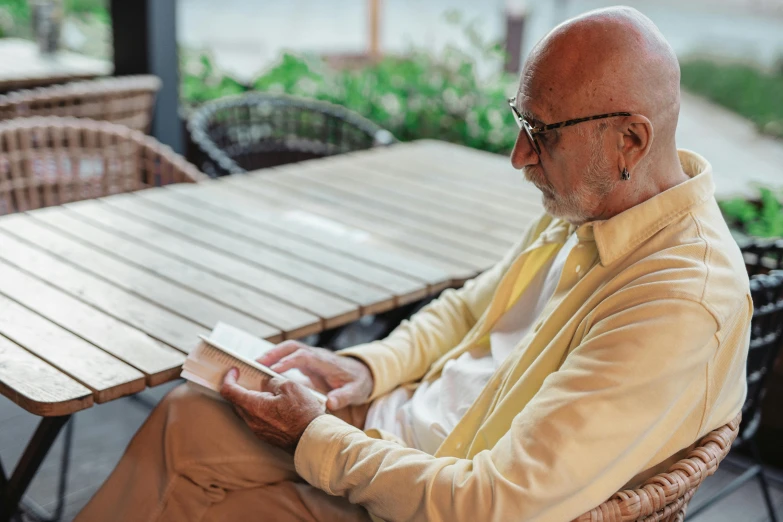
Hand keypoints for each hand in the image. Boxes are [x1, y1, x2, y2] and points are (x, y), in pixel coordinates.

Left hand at [220, 368, 324, 453]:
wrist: (313, 438)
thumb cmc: (303, 413)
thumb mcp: (289, 386)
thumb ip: (272, 382)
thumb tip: (266, 383)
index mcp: (254, 406)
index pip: (229, 391)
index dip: (228, 378)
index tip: (234, 371)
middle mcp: (252, 421)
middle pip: (235, 402)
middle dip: (239, 388)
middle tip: (247, 378)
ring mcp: (259, 431)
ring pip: (246, 411)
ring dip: (250, 399)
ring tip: (265, 391)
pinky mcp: (267, 436)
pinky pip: (256, 420)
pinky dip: (258, 409)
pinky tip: (272, 404)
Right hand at [258, 340, 373, 410]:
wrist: (363, 373)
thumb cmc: (358, 382)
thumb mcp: (355, 392)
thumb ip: (343, 397)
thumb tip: (330, 403)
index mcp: (326, 362)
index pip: (305, 356)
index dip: (289, 361)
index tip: (274, 370)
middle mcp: (317, 355)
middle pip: (293, 347)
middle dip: (275, 353)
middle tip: (257, 363)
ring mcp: (311, 357)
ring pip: (289, 349)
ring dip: (273, 354)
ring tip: (255, 364)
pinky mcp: (307, 361)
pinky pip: (289, 356)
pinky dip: (276, 360)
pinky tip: (264, 369)